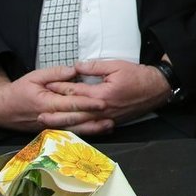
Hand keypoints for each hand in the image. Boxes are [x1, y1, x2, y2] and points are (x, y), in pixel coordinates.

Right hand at [0, 65, 111, 135]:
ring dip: (92, 128)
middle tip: (112, 115)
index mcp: (45, 103)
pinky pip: (69, 132)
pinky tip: (97, 130)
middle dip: (94, 118)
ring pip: (73, 129)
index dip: (87, 103)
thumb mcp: (34, 76)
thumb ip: (55, 73)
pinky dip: (83, 132)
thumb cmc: (19, 90)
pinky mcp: (50, 130)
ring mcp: (49, 127)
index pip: (70, 104)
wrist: (1, 109)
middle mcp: (49, 118)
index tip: (103, 102)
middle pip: (75, 119)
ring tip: (109, 126)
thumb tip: (75, 70)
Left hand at [49, 59, 171, 129]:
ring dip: (64, 124)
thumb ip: (94, 67)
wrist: (157, 89)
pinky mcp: (112, 122)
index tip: (47, 87)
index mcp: (101, 95)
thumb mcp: (116, 66)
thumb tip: (77, 67)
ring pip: (81, 124)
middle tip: (39, 114)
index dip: (60, 89)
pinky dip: (79, 129)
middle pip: (74, 113)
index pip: (75, 93)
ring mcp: (106, 118)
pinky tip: (70, 130)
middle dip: (55, 114)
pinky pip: (91, 128)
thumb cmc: (138, 76)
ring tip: (49, 124)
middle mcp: (101, 110)